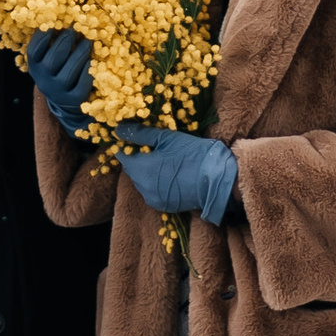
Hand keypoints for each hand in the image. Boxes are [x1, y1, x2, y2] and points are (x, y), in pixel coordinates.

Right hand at [25, 29, 94, 134]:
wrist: (64, 99)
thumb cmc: (58, 68)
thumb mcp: (49, 56)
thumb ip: (52, 40)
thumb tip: (63, 14)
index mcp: (34, 66)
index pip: (34, 50)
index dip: (44, 35)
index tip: (55, 20)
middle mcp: (44, 80)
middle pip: (53, 59)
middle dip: (66, 40)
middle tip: (75, 28)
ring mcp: (59, 91)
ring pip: (70, 70)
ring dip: (80, 52)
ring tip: (88, 40)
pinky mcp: (75, 99)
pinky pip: (83, 82)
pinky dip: (89, 69)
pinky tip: (93, 60)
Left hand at [114, 125, 237, 225]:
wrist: (217, 179)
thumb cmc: (192, 154)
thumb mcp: (166, 138)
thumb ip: (141, 134)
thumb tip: (119, 129)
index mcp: (141, 170)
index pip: (122, 156)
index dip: (128, 146)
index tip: (137, 138)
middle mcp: (143, 188)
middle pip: (132, 170)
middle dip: (139, 158)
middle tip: (155, 147)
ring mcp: (153, 199)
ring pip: (142, 181)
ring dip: (148, 171)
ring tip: (165, 160)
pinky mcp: (164, 205)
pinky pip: (153, 191)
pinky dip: (157, 182)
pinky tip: (171, 173)